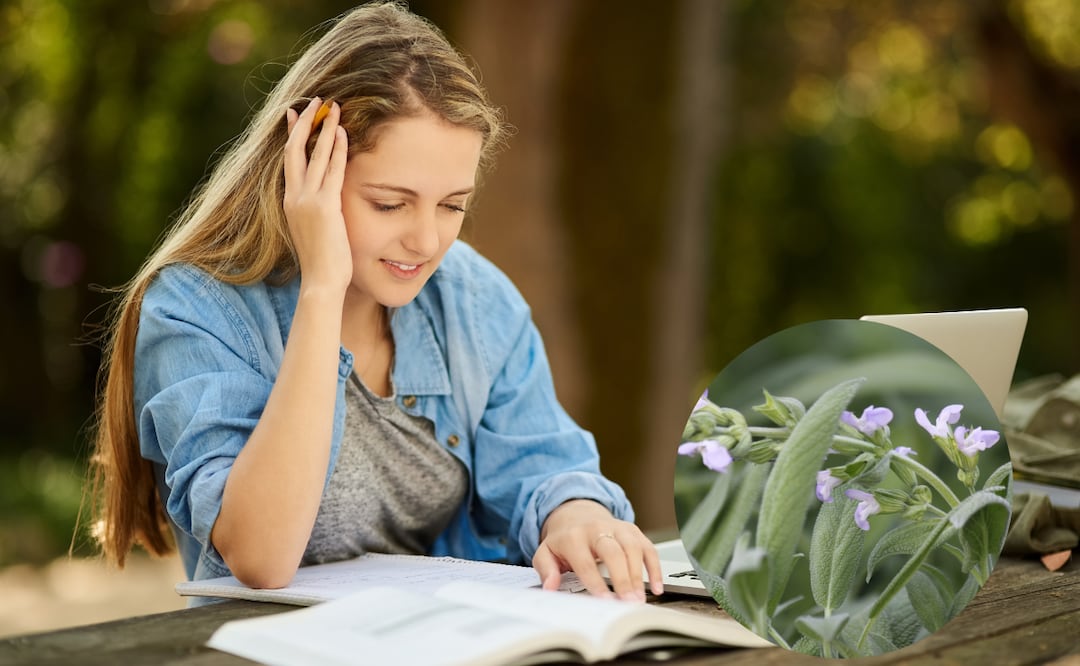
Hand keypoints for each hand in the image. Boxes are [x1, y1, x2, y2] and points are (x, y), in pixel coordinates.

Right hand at [283, 97, 351, 291]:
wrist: (321, 282)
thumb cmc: (323, 263)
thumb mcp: (314, 231)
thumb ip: (315, 213)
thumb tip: (323, 205)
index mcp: (290, 203)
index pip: (289, 161)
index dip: (292, 135)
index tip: (295, 115)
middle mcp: (294, 197)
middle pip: (294, 150)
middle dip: (305, 123)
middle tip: (315, 101)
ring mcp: (308, 201)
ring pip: (314, 155)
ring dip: (324, 129)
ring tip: (334, 107)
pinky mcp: (325, 207)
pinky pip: (333, 170)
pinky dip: (337, 149)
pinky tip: (344, 133)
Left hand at [532, 499, 663, 601]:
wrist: (577, 514)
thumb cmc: (564, 539)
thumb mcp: (546, 552)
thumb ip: (546, 569)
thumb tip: (550, 586)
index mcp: (574, 537)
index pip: (585, 561)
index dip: (596, 582)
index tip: (605, 601)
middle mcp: (597, 529)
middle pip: (613, 552)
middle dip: (622, 578)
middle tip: (628, 601)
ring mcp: (617, 528)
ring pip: (632, 548)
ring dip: (639, 574)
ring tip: (640, 598)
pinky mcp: (633, 530)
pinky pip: (648, 547)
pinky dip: (655, 567)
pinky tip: (656, 586)